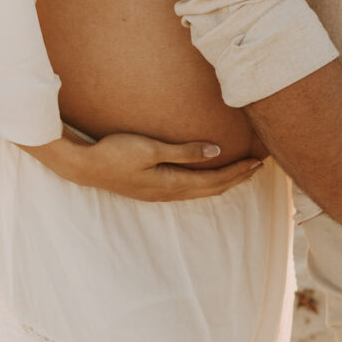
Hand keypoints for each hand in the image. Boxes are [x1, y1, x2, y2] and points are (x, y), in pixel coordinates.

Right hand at [32, 129, 263, 203]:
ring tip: (239, 173)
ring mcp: (158, 194)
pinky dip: (205, 184)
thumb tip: (216, 150)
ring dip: (222, 183)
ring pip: (200, 191)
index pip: (214, 180)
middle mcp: (168, 192)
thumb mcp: (150, 148)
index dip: (238, 172)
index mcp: (171, 183)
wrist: (83, 166)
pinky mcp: (151, 189)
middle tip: (257, 167)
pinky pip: (188, 190)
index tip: (257, 162)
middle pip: (211, 189)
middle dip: (236, 179)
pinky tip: (206, 178)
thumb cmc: (114, 152)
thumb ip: (184, 151)